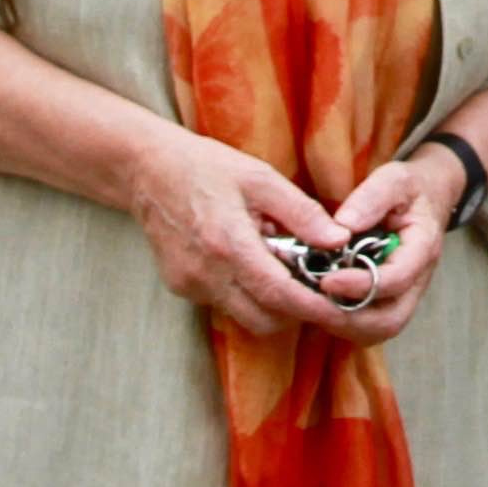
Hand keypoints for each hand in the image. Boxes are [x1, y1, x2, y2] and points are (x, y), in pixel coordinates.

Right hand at [127, 128, 358, 341]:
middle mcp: (206, 274)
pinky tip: (245, 258)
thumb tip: (340, 240)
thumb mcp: (261, 178)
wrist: (147, 170)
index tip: (340, 308)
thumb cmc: (207, 167)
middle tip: (313, 282)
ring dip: (269, 300)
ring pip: (244, 315)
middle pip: (264, 319)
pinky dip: (244, 291)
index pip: (279, 295)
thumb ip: (302, 213)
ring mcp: (189, 285)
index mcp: (228, 244)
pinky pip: (223, 303)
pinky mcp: (180, 287)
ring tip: (275, 261)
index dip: (313, 307)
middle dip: (295, 309)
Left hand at [318, 150, 470, 348]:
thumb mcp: (395, 179)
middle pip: (390, 321)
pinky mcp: (389, 300)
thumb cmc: (409, 189)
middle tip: (311, 303)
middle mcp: (417, 280)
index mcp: (423, 248)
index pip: (397, 280)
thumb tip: (342, 226)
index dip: (361, 285)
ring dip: (342, 324)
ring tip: (310, 304)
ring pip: (378, 330)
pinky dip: (341, 321)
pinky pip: (368, 326)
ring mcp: (405, 295)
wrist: (427, 199)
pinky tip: (317, 301)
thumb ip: (372, 198)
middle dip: (348, 318)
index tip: (326, 279)